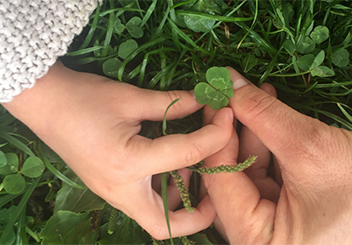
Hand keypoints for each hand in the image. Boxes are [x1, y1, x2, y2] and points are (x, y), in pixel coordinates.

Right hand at [2, 62, 233, 238]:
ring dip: (182, 199)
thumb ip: (174, 103)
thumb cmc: (83, 97)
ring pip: (156, 216)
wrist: (43, 102)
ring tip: (196, 166)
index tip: (228, 118)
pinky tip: (173, 164)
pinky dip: (165, 190)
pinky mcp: (110, 188)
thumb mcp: (131, 98)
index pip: (186, 154)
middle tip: (218, 181)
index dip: (214, 136)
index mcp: (128, 164)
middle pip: (165, 224)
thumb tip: (207, 101)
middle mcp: (120, 189)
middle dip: (200, 212)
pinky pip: (145, 201)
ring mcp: (113, 193)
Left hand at [202, 67, 351, 243]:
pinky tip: (273, 118)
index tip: (219, 99)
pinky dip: (271, 148)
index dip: (217, 137)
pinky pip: (269, 179)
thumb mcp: (313, 148)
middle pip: (233, 179)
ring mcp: (277, 232)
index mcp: (259, 243)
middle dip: (236, 133)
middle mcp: (262, 243)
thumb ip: (264, 115)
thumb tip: (228, 84)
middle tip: (236, 94)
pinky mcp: (293, 217)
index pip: (221, 183)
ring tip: (258, 98)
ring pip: (250, 176)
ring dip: (255, 135)